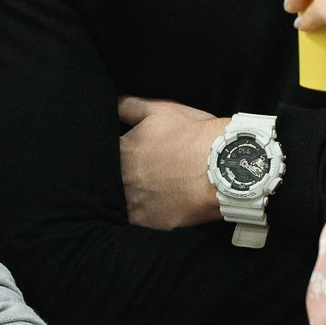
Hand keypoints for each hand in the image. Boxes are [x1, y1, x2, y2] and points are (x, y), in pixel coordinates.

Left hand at [118, 97, 224, 228]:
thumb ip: (130, 106)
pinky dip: (139, 213)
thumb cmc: (194, 135)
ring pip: (117, 200)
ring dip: (126, 195)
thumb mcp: (161, 110)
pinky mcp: (147, 221)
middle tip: (139, 171)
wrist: (223, 168)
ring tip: (146, 190)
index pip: (102, 152)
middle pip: (107, 178)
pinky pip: (133, 221)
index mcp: (122, 149)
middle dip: (118, 174)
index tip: (125, 153)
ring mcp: (133, 202)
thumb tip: (111, 103)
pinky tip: (151, 206)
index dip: (112, 152)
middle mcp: (122, 178)